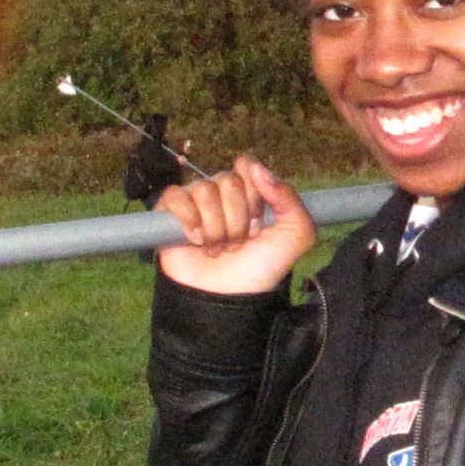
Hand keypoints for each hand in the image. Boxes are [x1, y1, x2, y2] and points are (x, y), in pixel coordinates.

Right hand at [155, 155, 317, 295]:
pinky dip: (188, 220)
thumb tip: (259, 169)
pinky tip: (196, 241)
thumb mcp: (295, 236)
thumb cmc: (260, 269)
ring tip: (218, 248)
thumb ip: (290, 199)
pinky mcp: (169, 215)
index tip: (257, 223)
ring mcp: (195, 204)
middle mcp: (222, 196)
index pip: (247, 166)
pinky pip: (175, 196)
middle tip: (237, 243)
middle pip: (227, 180)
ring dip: (216, 227)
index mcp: (251, 194)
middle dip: (237, 218)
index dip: (253, 195)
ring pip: (203, 190)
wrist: (227, 298)